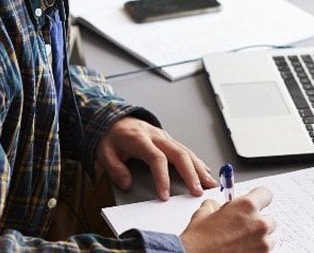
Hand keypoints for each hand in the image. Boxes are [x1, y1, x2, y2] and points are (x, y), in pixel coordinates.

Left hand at [97, 117, 217, 199]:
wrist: (113, 118)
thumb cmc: (111, 136)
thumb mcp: (104, 152)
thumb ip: (115, 169)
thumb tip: (127, 183)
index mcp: (140, 139)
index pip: (156, 158)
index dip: (162, 178)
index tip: (165, 195)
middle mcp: (156, 136)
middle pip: (178, 154)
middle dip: (190, 174)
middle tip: (197, 190)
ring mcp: (164, 137)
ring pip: (186, 151)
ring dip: (199, 168)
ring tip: (209, 183)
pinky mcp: (168, 139)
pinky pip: (186, 150)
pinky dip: (197, 162)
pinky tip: (205, 171)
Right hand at [180, 187, 274, 252]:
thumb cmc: (198, 241)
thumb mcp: (203, 214)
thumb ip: (216, 206)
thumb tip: (217, 207)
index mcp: (246, 206)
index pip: (266, 194)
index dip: (258, 198)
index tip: (255, 203)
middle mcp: (258, 223)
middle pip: (269, 219)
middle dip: (257, 223)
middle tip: (241, 229)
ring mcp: (262, 244)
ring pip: (268, 239)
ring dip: (258, 240)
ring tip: (239, 244)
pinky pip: (265, 252)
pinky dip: (255, 252)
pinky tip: (240, 252)